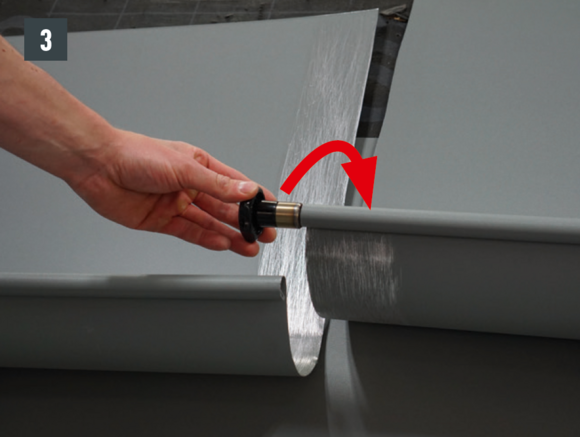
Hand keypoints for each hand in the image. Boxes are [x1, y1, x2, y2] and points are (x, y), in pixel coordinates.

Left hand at [67, 129, 276, 256]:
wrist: (98, 166)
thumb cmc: (136, 154)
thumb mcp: (185, 167)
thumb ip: (217, 184)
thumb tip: (247, 191)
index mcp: (199, 166)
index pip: (235, 184)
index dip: (255, 197)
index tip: (271, 208)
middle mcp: (189, 185)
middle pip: (224, 207)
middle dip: (246, 221)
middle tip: (265, 233)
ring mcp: (176, 204)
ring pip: (210, 223)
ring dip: (230, 234)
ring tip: (249, 245)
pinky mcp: (162, 220)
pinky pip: (190, 232)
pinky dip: (207, 239)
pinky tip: (223, 243)